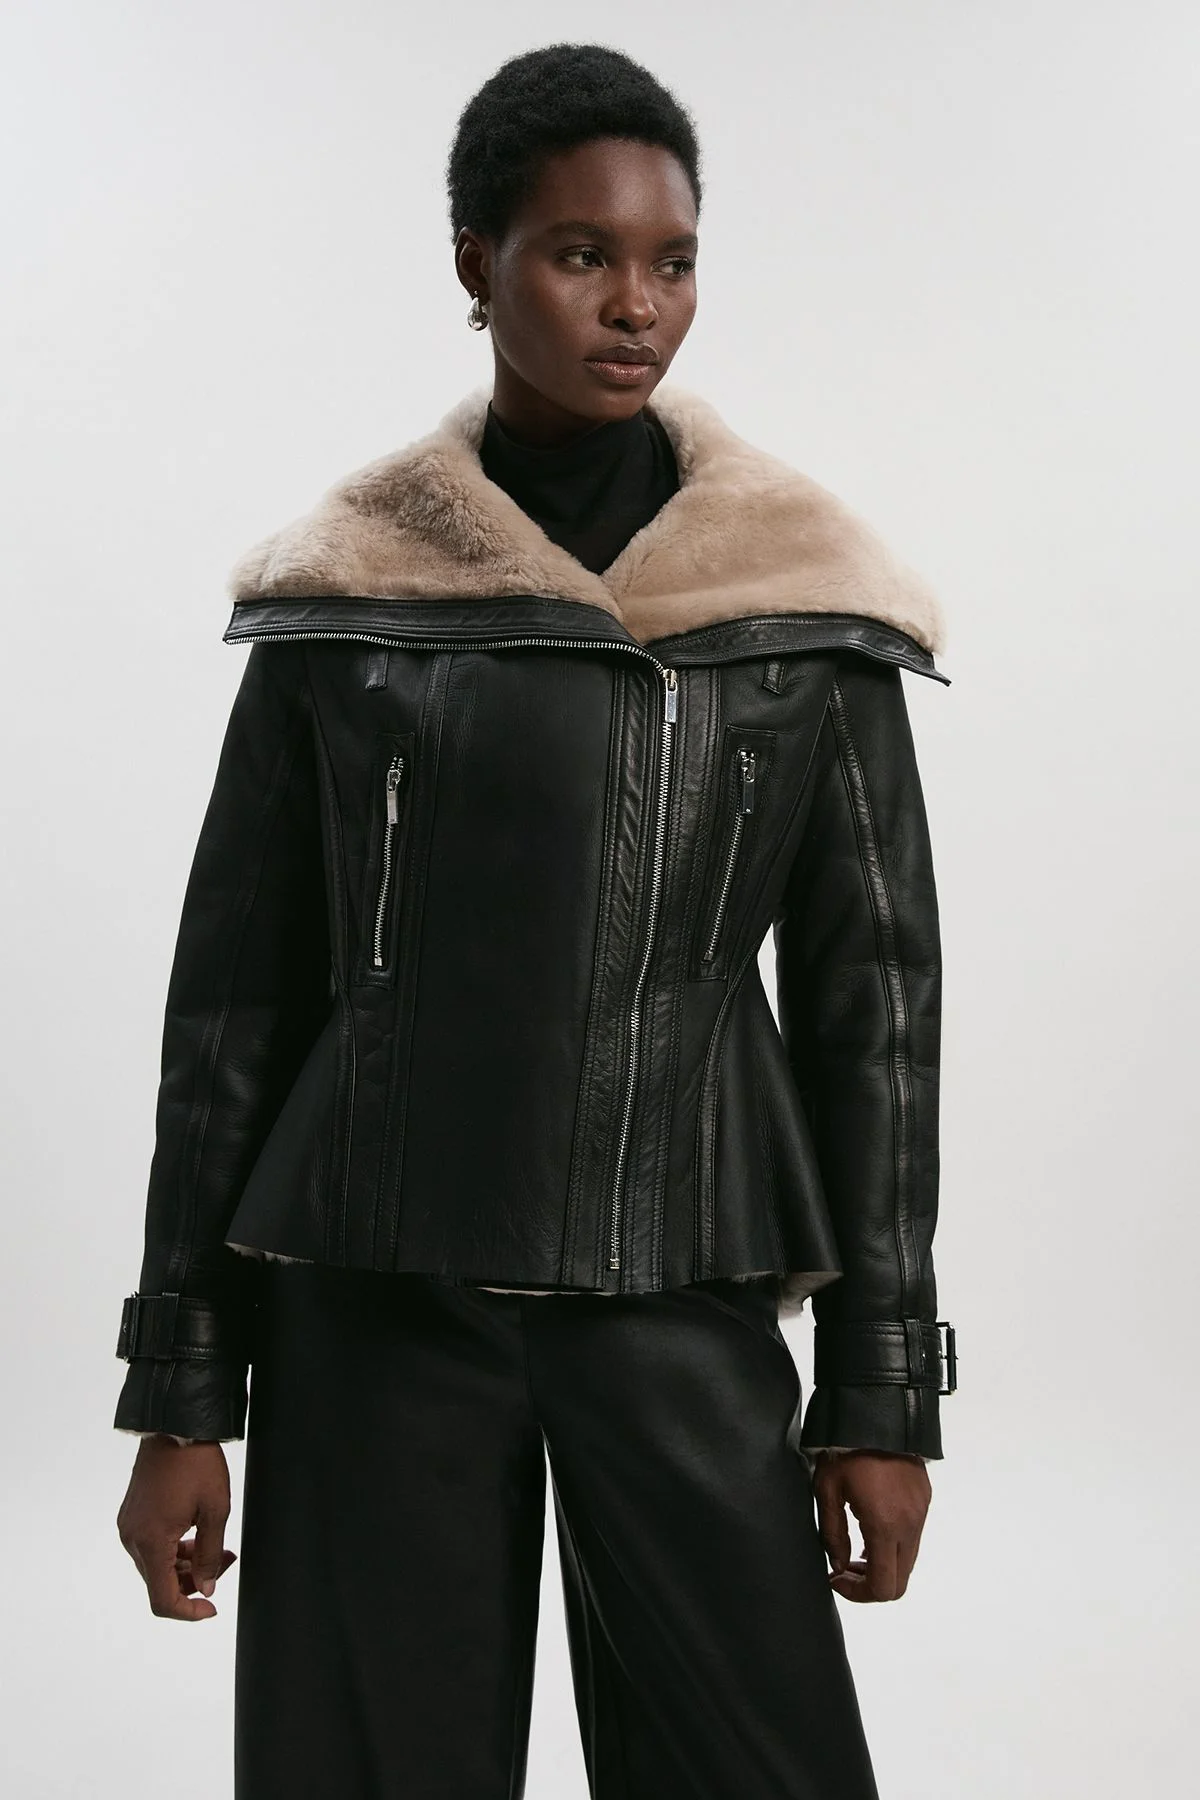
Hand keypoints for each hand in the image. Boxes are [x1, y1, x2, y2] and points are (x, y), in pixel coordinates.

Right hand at [117, 1435, 236, 1619]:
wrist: (174, 1425)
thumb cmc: (197, 1463)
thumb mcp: (215, 1510)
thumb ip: (211, 1555)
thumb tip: (207, 1589)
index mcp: (151, 1542)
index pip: (162, 1599)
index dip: (188, 1612)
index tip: (211, 1608)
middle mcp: (132, 1539)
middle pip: (160, 1582)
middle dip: (195, 1581)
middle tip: (226, 1561)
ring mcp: (129, 1526)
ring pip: (156, 1564)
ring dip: (186, 1564)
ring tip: (219, 1547)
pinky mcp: (132, 1515)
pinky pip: (151, 1546)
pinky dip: (174, 1549)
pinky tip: (197, 1534)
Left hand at [811, 1449, 930, 1601]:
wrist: (879, 1413)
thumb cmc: (848, 1449)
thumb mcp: (827, 1490)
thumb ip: (833, 1534)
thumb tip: (839, 1564)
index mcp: (886, 1526)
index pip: (883, 1587)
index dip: (858, 1593)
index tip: (836, 1577)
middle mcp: (910, 1525)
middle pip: (900, 1581)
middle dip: (870, 1584)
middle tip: (845, 1568)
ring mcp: (921, 1513)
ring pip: (908, 1562)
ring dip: (882, 1565)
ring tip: (856, 1549)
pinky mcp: (924, 1500)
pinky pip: (912, 1538)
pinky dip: (893, 1546)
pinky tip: (870, 1528)